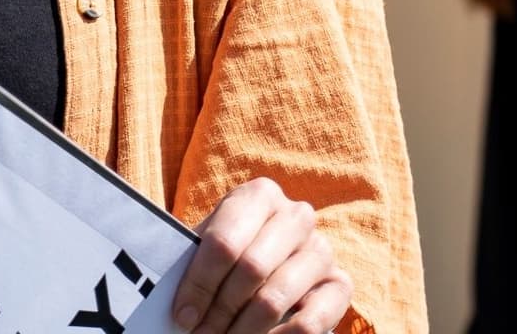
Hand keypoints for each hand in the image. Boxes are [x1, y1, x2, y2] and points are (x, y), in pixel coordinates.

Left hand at [170, 178, 350, 333]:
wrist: (266, 268)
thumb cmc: (226, 258)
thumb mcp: (207, 248)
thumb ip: (191, 260)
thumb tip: (176, 304)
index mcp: (260, 195)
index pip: (224, 243)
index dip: (199, 284)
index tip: (182, 315)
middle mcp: (297, 215)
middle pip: (250, 269)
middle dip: (218, 310)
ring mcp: (322, 249)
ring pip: (276, 297)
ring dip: (243, 329)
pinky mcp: (341, 284)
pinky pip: (310, 322)